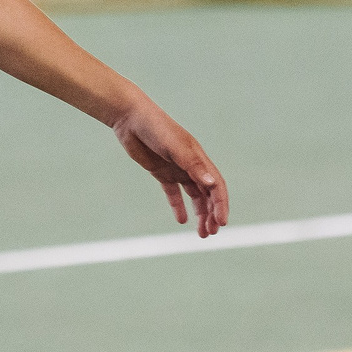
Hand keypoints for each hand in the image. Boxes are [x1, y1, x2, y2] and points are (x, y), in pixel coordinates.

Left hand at [113, 97, 228, 237]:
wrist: (130, 118)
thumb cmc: (155, 127)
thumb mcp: (175, 146)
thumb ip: (193, 165)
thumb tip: (211, 184)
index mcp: (198, 159)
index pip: (216, 186)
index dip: (221, 204)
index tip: (221, 223)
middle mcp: (191, 165)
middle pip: (208, 194)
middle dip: (212, 214)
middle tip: (210, 234)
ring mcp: (177, 169)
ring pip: (194, 195)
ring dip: (200, 213)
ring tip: (201, 233)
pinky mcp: (161, 172)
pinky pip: (173, 193)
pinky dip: (179, 206)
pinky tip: (181, 220)